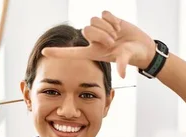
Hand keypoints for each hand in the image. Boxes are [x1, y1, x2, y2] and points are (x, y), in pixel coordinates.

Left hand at [41, 10, 155, 78]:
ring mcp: (100, 29)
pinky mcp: (107, 19)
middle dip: (102, 34)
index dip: (58, 53)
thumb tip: (122, 74)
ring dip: (107, 27)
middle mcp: (94, 40)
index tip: (44, 53)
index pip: (72, 52)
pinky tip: (118, 26)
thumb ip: (122, 64)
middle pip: (87, 30)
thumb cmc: (132, 56)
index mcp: (93, 52)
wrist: (142, 47)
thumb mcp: (126, 59)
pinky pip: (104, 14)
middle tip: (113, 41)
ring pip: (94, 20)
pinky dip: (112, 19)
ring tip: (117, 34)